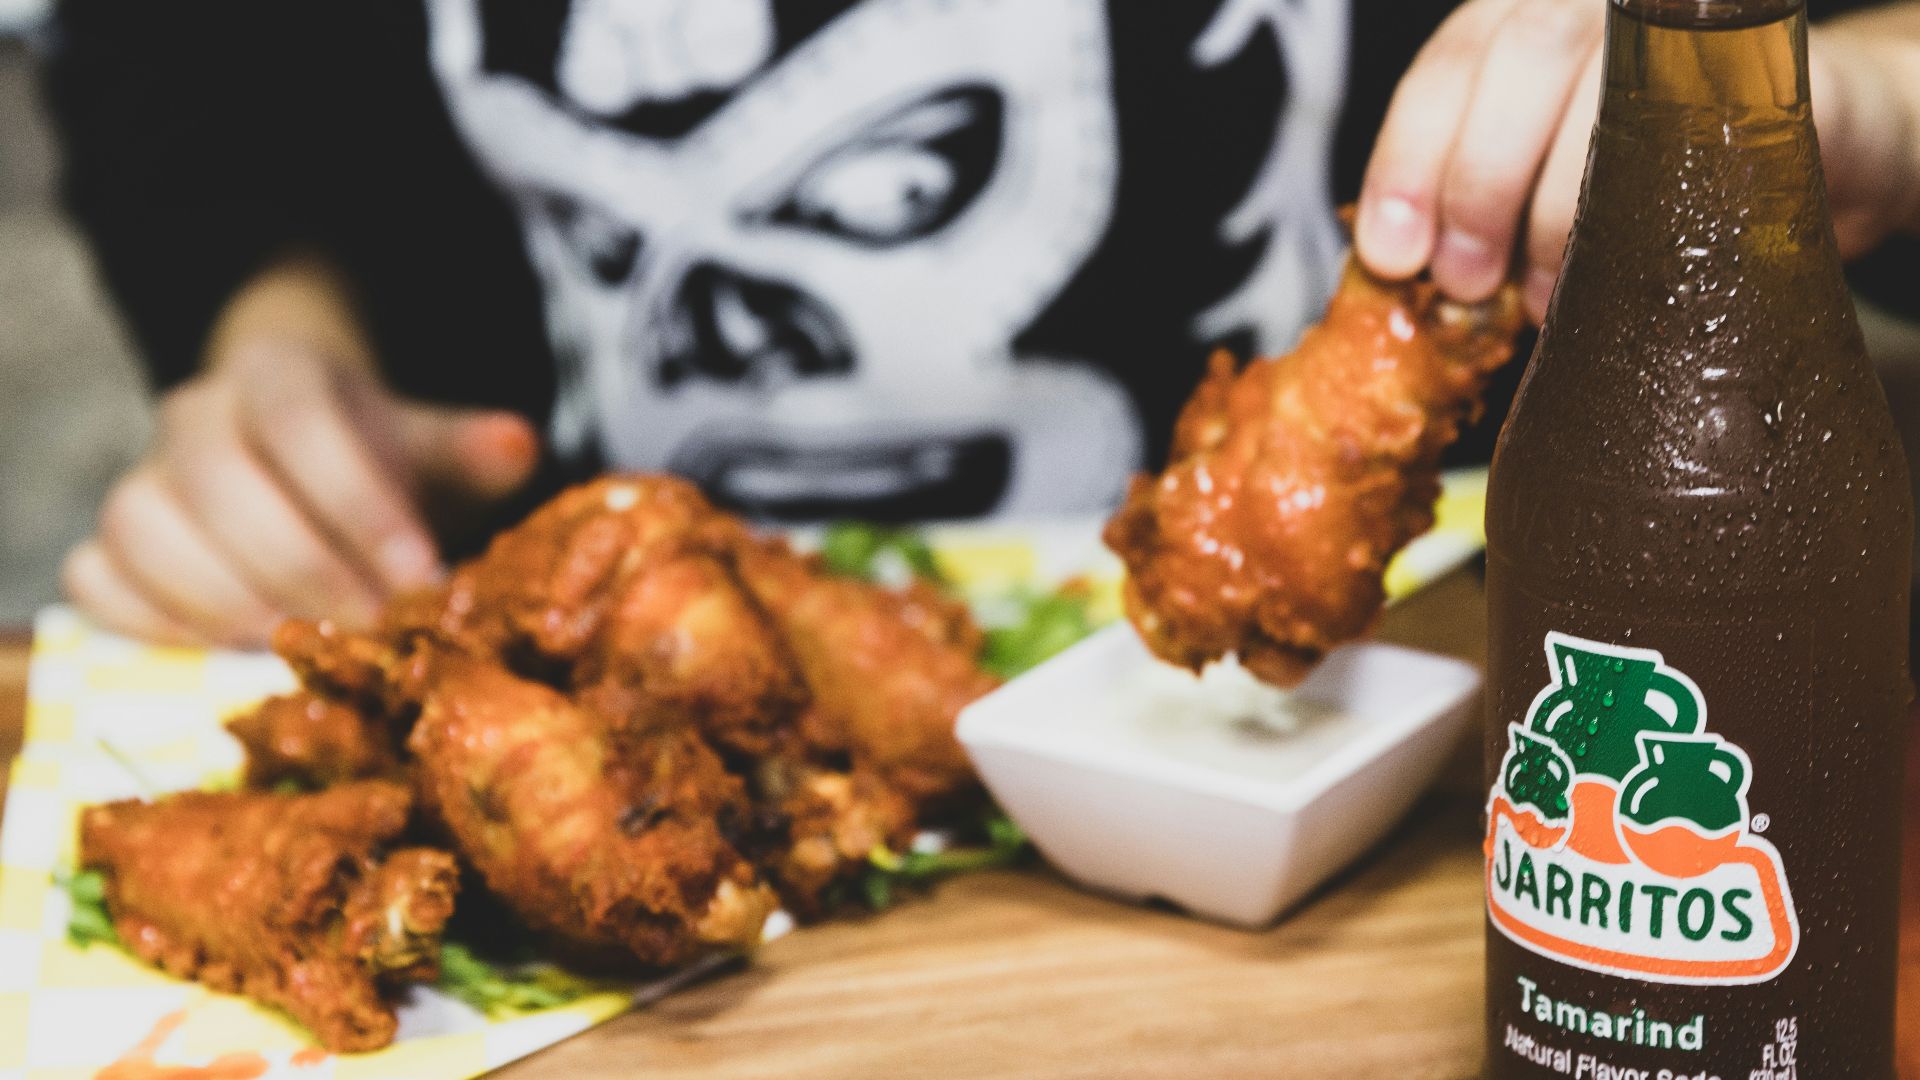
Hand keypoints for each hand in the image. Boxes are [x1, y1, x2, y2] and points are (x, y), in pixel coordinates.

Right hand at [63, 259, 539, 647]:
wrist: (305, 457)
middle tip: (373, 630)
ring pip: (145, 529)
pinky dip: (153, 623)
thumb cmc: (378, 463)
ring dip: (227, 601)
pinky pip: (96, 580)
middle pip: (222, 484)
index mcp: (278, 373)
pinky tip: (229, 653)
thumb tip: (517, 445)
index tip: (419, 577)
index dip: (357, 503)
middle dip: (305, 568)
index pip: (302, 422)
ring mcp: (141, 478)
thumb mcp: (431, 447)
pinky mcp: (108, 544)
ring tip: (304, 648)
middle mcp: (195, 415)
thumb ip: (469, 451)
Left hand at [1358, 0, 1919, 322]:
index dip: (1407, 160)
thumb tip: (1400, 276)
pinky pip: (1696, 126)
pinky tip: (1618, 266)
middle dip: (1476, 184)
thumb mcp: (1543, 176)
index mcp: (1524, 20)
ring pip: (1598, 88)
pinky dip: (1645, 205)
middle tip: (1466, 281)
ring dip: (1554, 209)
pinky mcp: (1768, 64)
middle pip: (1516, 60)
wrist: (1819, 151)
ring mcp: (1686, 24)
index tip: (1391, 252)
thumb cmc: (1659, 169)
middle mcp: (1600, 7)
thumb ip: (1474, 200)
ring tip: (1538, 295)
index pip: (1446, 69)